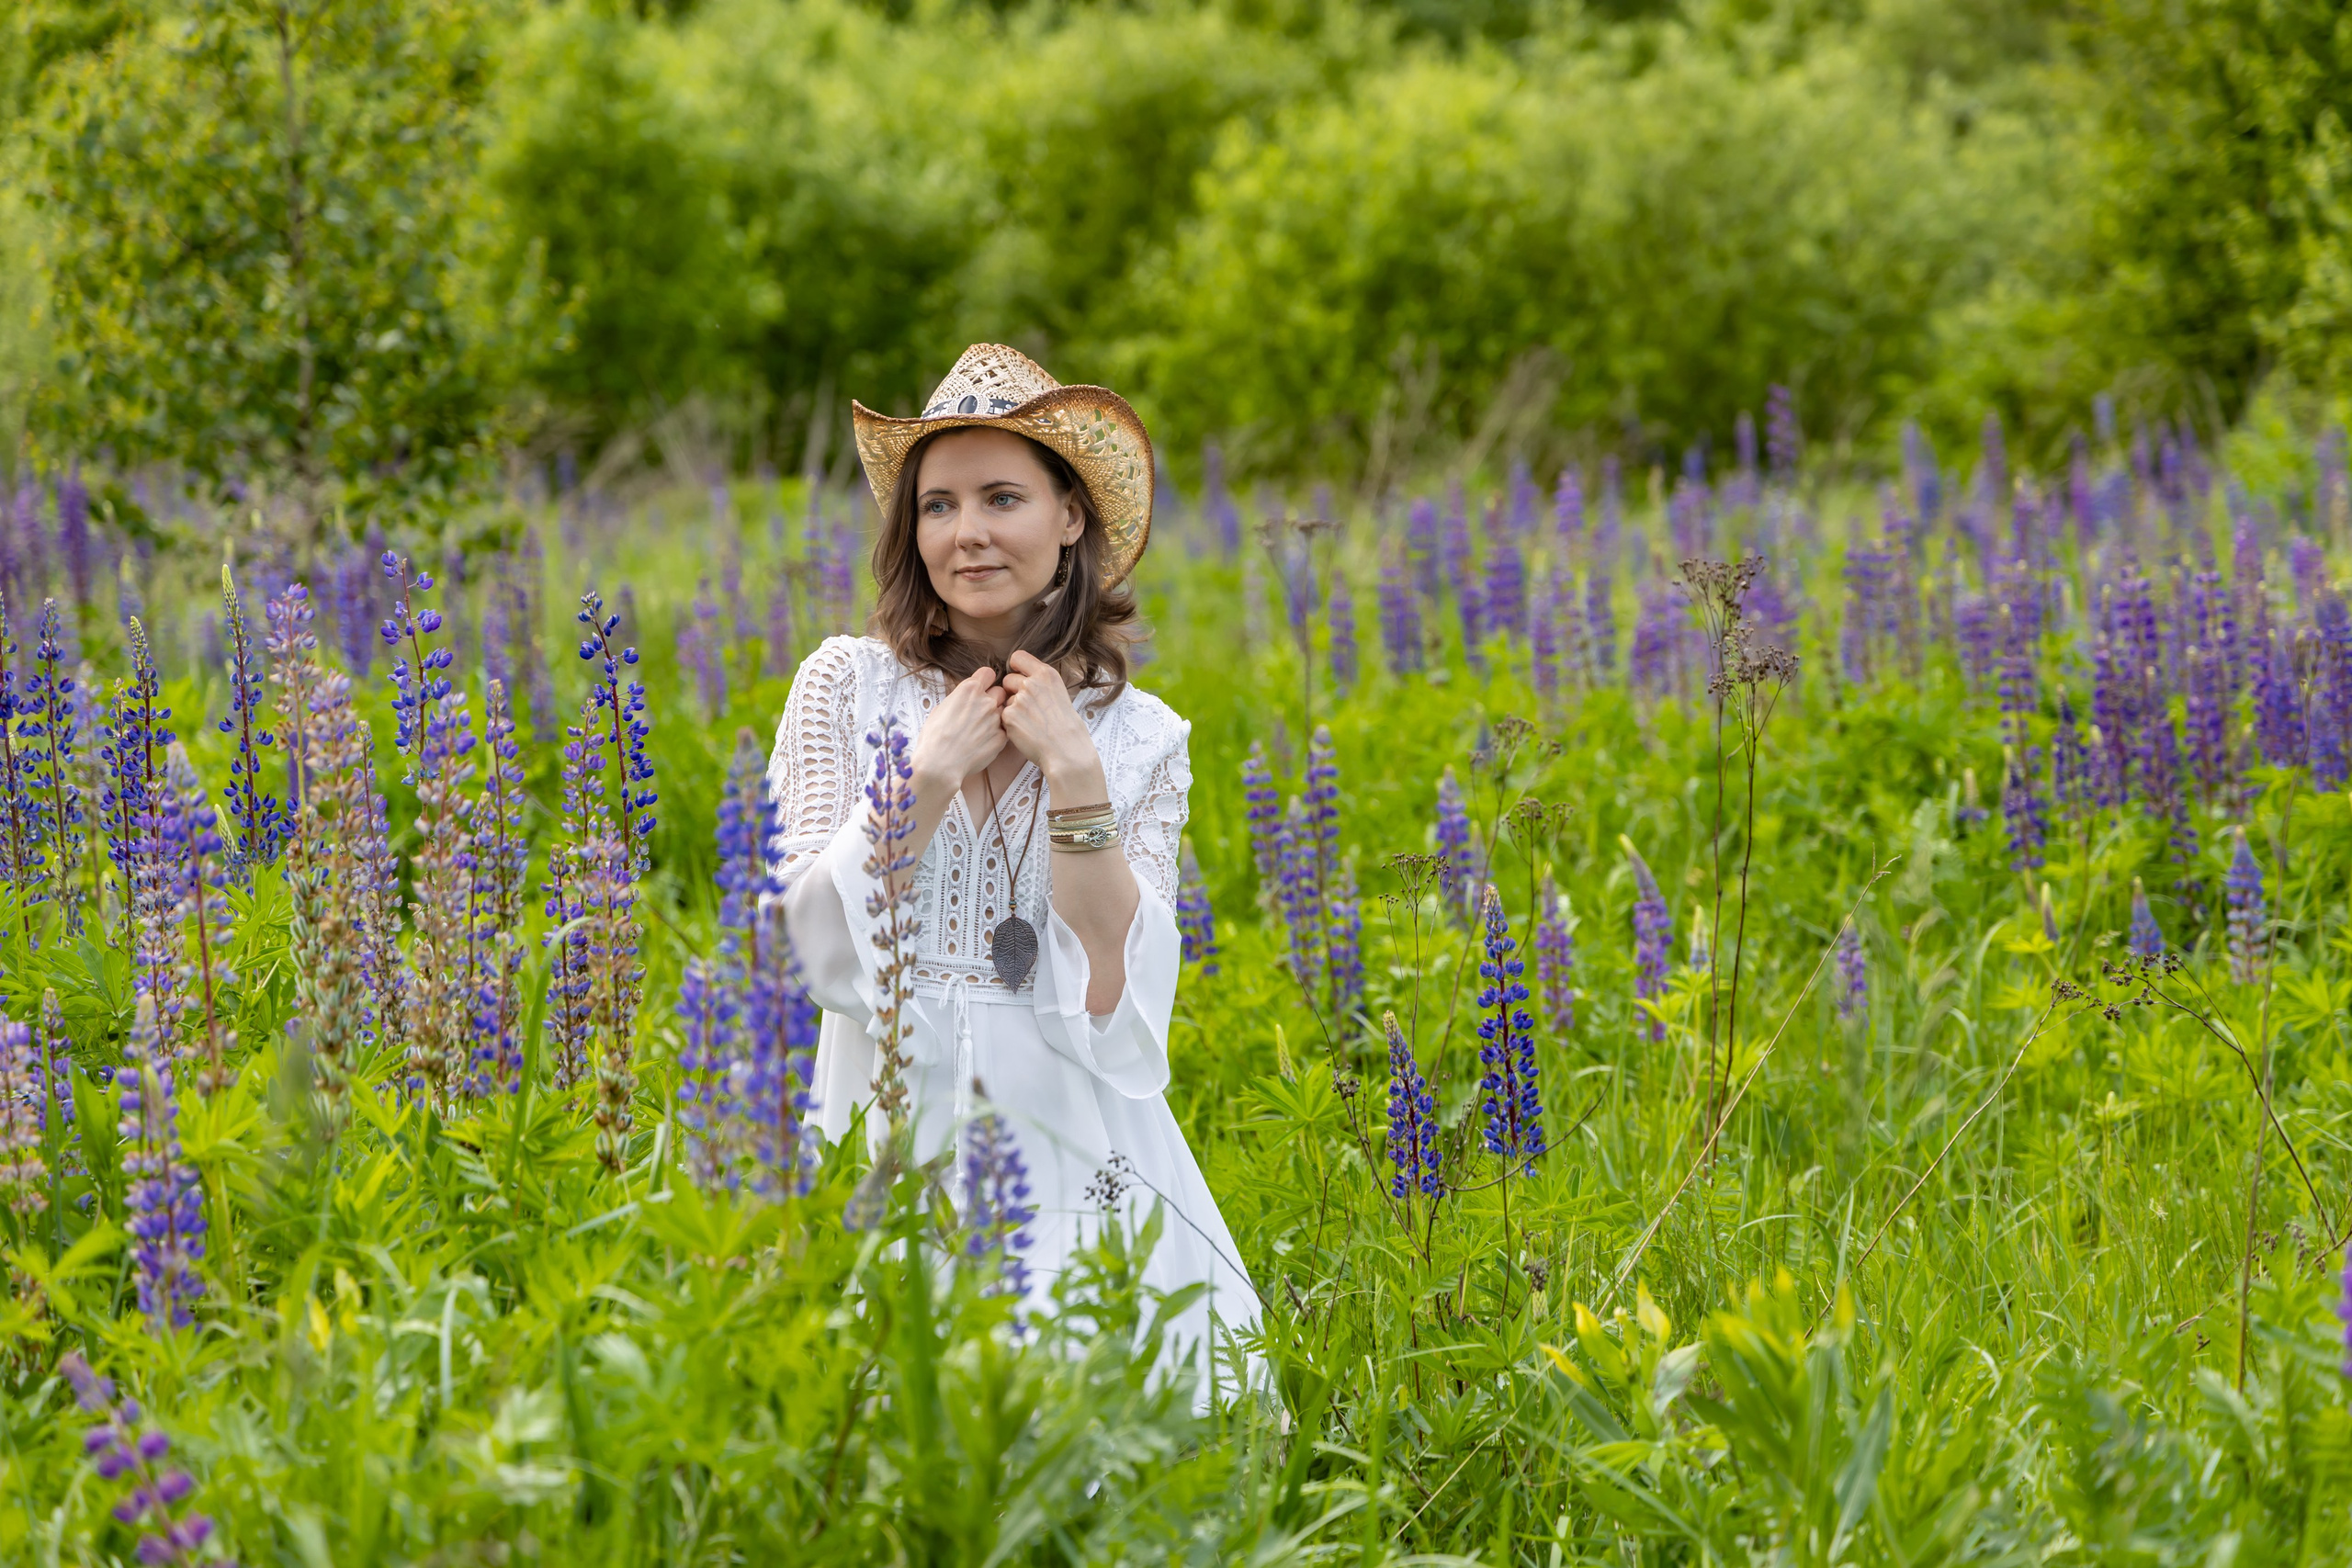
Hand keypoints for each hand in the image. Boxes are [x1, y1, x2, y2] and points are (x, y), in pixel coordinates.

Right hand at [908, 666, 1004, 802]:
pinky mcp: (1001, 738)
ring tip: (980, 730)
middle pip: (1000, 692)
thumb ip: (957, 700)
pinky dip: (996, 735)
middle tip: (982, 712)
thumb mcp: (940, 709)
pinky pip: (1003, 731)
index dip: (985, 681)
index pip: (988, 673)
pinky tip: (983, 743)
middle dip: (993, 699)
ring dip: (995, 718)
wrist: (939, 764)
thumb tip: (961, 702)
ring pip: (1003, 712)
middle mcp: (986, 701)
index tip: (983, 688)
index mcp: (969, 690)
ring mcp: (995, 719)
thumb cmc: (934, 737)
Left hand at [1000, 651, 1103, 796]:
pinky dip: (1011, 724)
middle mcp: (1032, 683)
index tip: (1019, 677)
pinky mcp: (1009, 716)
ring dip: (1012, 709)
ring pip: (1006, 700)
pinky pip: (1003, 716)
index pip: (1017, 657)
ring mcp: (1019, 699)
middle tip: (1029, 708)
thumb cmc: (1066, 725)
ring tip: (1030, 722)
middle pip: (1008, 679)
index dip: (1015, 668)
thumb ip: (1040, 683)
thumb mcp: (1059, 693)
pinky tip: (1025, 731)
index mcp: (1046, 674)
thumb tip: (1022, 678)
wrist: (1066, 749)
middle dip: (1013, 692)